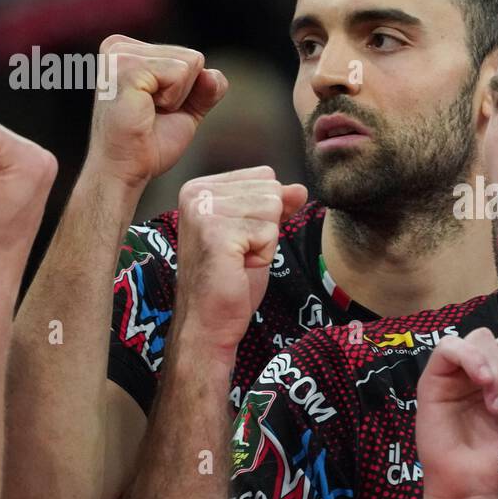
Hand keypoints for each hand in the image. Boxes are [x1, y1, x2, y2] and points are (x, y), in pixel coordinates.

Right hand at [86, 35, 227, 188]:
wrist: (125, 169)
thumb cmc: (148, 143)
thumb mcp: (186, 109)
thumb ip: (206, 88)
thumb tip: (213, 75)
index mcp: (128, 50)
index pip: (189, 57)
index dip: (184, 91)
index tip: (155, 107)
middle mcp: (119, 46)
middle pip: (192, 57)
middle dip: (182, 93)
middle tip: (151, 113)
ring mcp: (120, 54)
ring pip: (189, 64)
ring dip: (177, 97)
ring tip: (147, 111)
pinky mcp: (126, 67)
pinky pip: (180, 73)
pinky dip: (173, 99)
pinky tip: (146, 110)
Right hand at [174, 168, 306, 355]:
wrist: (210, 321)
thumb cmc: (229, 280)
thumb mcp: (258, 233)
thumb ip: (277, 205)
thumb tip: (299, 188)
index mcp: (202, 187)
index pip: (264, 176)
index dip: (265, 212)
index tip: (240, 239)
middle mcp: (197, 193)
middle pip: (271, 189)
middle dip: (267, 226)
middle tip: (240, 253)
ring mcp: (204, 210)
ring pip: (273, 208)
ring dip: (266, 241)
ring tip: (239, 260)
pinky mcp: (216, 232)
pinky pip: (269, 231)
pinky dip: (264, 255)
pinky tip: (240, 267)